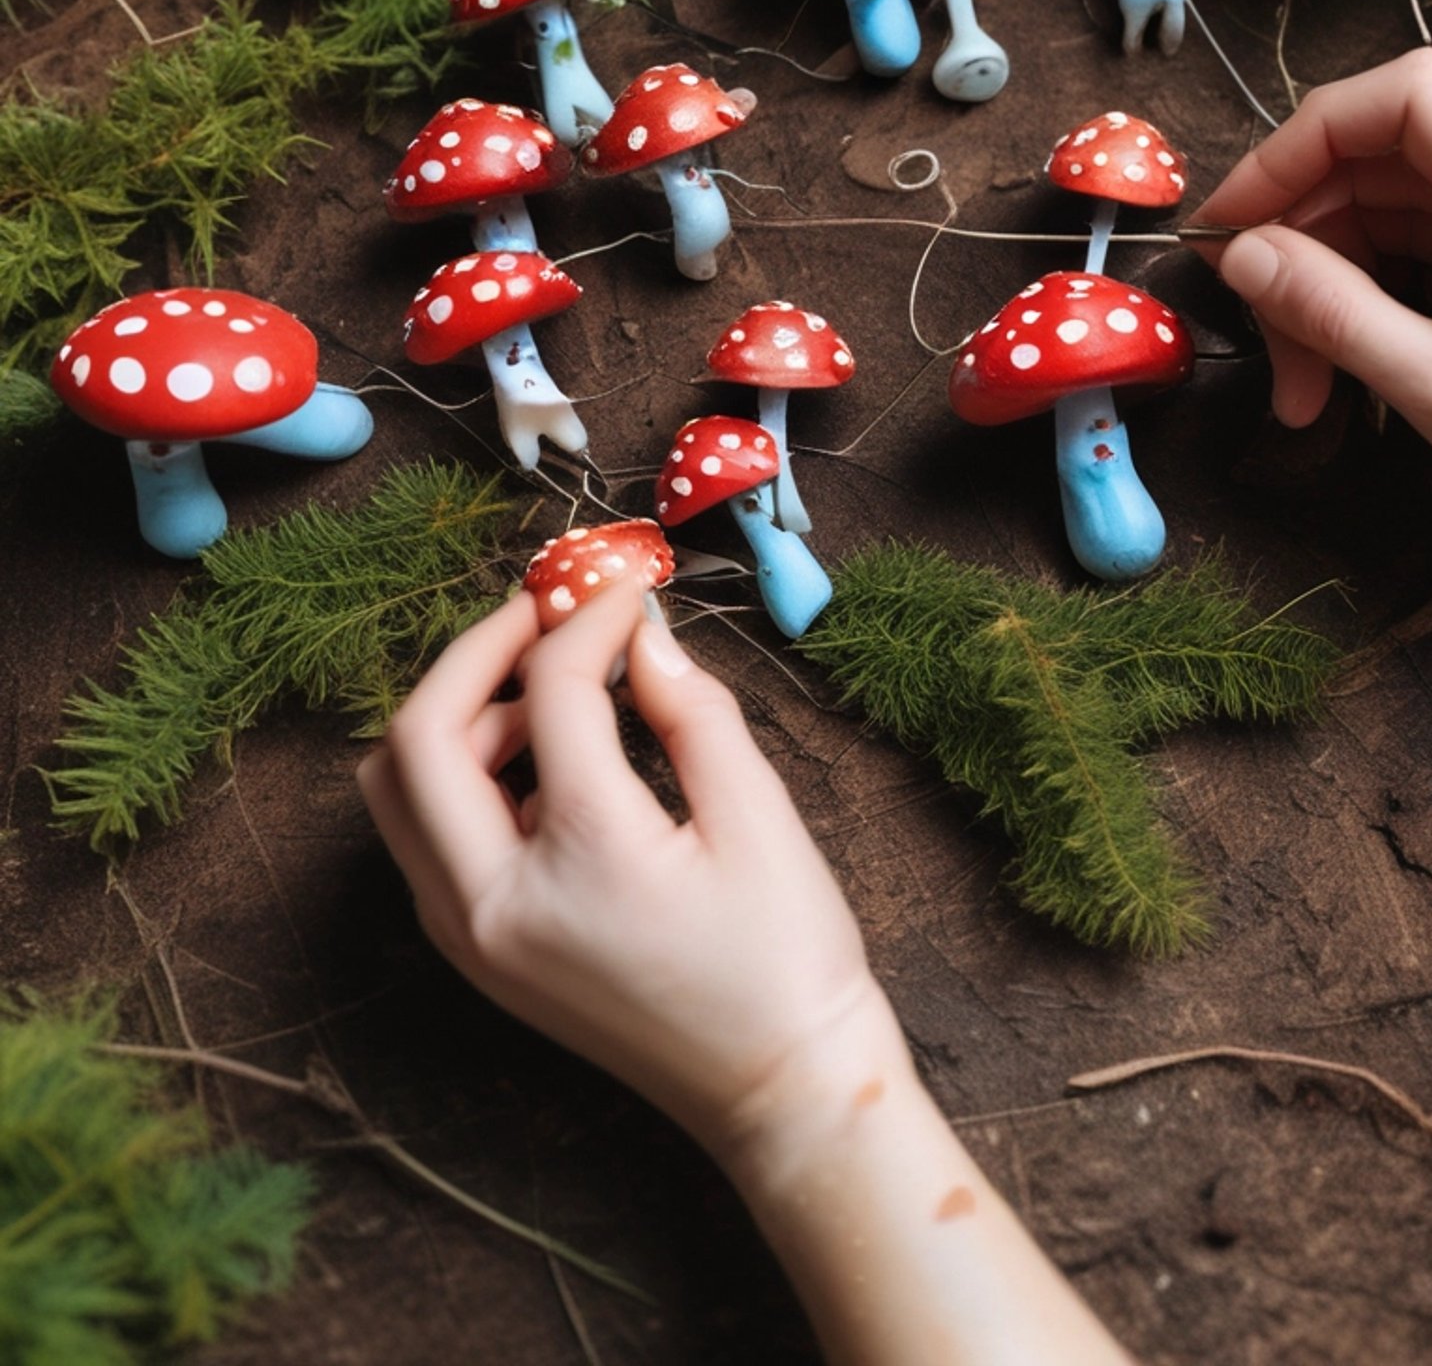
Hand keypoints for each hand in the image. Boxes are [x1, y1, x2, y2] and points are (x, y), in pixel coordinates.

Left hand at [358, 579, 886, 1163]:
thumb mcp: (759, 817)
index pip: (554, 693)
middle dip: (478, 652)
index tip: (630, 585)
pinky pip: (427, 839)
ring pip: (398, 793)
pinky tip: (546, 757)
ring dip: (458, 716)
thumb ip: (693, 713)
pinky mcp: (481, 957)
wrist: (782, 1092)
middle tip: (548, 610)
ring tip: (554, 690)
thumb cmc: (787, 962)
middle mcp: (493, 905)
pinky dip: (461, 776)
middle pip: (418, 738)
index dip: (590, 618)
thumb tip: (642, 640)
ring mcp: (474, 940)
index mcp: (578, 859)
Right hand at [1190, 48, 1431, 552]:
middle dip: (1302, 242)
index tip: (1237, 215)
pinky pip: (1412, 241)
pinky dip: (1365, 296)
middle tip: (1257, 327)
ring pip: (1382, 209)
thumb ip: (1329, 311)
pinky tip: (1340, 366)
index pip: (1402, 97)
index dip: (1302, 140)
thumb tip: (1238, 254)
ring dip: (1325, 285)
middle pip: (1375, 161)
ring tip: (1304, 386)